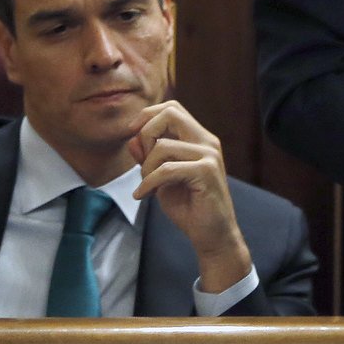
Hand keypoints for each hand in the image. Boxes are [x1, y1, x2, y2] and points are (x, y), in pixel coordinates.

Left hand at [128, 101, 251, 291]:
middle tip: (140, 159)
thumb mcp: (161, 179)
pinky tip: (143, 195)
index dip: (148, 115)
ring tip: (146, 186)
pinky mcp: (206, 172)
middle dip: (146, 132)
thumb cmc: (189, 207)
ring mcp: (209, 155)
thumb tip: (131, 140)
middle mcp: (207, 141)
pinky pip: (166, 169)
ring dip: (146, 168)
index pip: (172, 108)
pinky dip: (148, 183)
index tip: (131, 134)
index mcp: (199, 139)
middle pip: (171, 113)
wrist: (212, 235)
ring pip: (163, 146)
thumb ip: (149, 158)